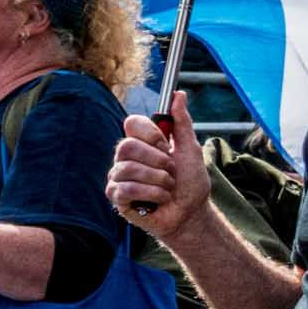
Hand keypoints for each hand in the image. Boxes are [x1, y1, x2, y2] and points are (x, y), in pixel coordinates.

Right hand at [109, 103, 198, 239]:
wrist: (191, 213)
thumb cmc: (191, 183)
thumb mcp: (190, 149)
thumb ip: (182, 122)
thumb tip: (179, 94)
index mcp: (142, 143)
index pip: (131, 123)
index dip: (151, 134)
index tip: (166, 146)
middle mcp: (126, 157)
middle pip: (126, 146)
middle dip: (157, 161)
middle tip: (169, 171)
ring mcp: (119, 176)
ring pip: (128, 169)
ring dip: (158, 181)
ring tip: (166, 189)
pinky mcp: (116, 196)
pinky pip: (126, 189)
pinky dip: (150, 195)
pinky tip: (157, 201)